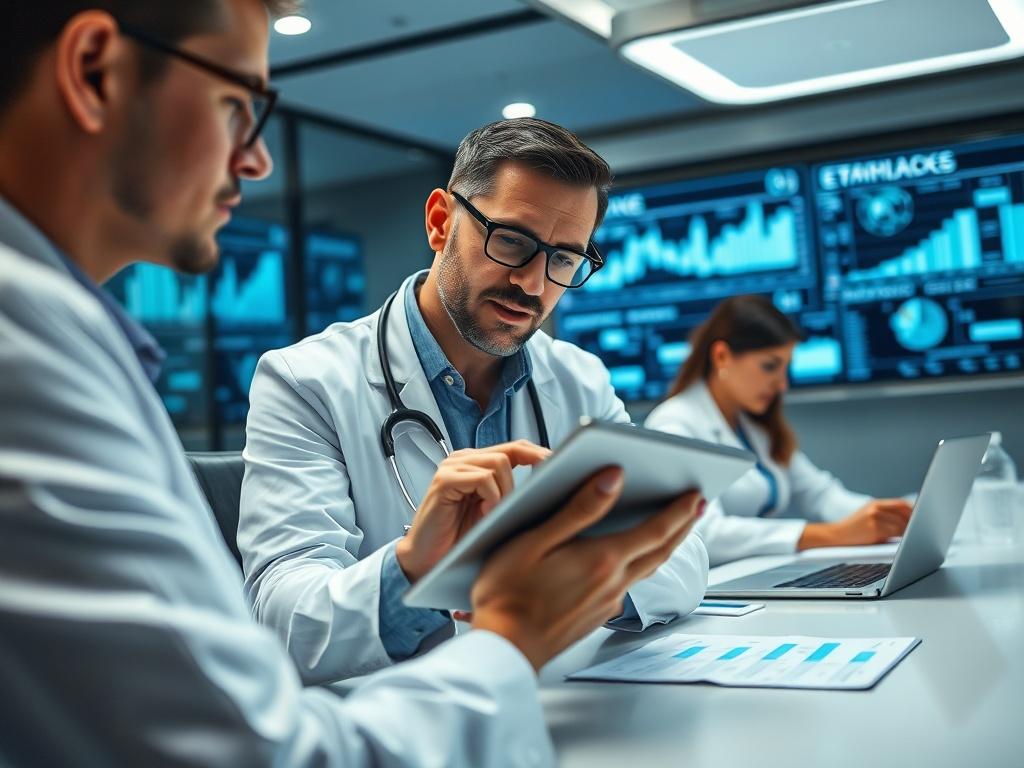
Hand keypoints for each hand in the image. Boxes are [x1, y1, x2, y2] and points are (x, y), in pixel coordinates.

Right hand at [395, 440, 550, 582]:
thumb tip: (552, 487)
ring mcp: (452, 467)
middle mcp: (465, 459)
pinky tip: (486, 513)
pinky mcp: (443, 480)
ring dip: (506, 490)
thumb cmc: (461, 540)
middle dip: (530, 471)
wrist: (426, 561)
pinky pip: (481, 478)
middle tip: (540, 493)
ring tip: (498, 512)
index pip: (516, 447)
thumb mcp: (494, 513)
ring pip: (498, 463)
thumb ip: (513, 495)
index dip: (540, 454)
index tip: (563, 467)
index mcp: (478, 463)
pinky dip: (491, 496)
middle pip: (511, 450)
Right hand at [470, 466, 704, 671]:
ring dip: (664, 545)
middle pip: (660, 551)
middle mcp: (612, 584)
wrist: (503, 647)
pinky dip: (640, 564)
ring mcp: (606, 603)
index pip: (655, 530)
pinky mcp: (596, 616)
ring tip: (673, 528)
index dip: (679, 511)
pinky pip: (628, 584)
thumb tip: (614, 478)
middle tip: (698, 505)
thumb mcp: (536, 540)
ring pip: (646, 568)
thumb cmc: (508, 593)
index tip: (697, 494)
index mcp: (602, 560)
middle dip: (683, 526)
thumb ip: (579, 508)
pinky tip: (631, 560)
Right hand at [798, 498, 912, 549]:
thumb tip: (908, 525)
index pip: (900, 504)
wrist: (834, 536)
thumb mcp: (867, 518)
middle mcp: (875, 508)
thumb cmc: (853, 531)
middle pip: (903, 512)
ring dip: (910, 531)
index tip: (923, 518)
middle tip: (923, 529)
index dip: (913, 511)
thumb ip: (885, 517)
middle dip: (915, 521)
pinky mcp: (873, 528)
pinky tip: (907, 541)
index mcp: (875, 504)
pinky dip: (902, 536)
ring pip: (901, 523)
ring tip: (917, 537)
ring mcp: (873, 517)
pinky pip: (894, 532)